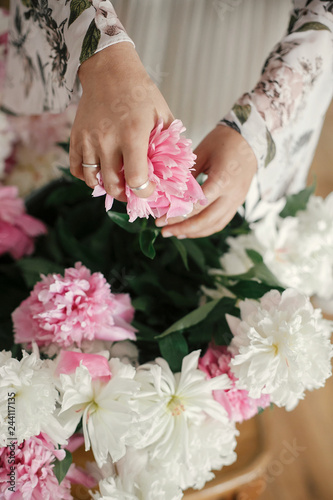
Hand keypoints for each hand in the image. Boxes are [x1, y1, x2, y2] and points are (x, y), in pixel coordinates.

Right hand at [70, 42, 173, 200]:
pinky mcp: (76, 137)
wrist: (109, 70)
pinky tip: (99, 173)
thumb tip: (178, 169)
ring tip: (116, 183)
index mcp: (133, 134)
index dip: (144, 192)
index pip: (136, 179)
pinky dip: (87, 177)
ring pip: (93, 180)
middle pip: (113, 185)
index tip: (149, 189)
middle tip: (133, 191)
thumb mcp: (162, 114)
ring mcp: (89, 139)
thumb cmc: (140, 93)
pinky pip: (77, 169)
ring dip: (106, 187)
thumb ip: (170, 143)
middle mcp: (108, 140)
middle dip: (125, 195)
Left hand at [156, 125, 256, 237]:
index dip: (177, 214)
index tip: (160, 219)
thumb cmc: (223, 140)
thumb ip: (188, 176)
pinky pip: (221, 221)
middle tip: (164, 231)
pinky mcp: (237, 203)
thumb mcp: (201, 153)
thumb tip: (168, 193)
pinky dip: (205, 228)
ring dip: (194, 232)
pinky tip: (191, 229)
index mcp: (222, 180)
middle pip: (206, 220)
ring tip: (175, 233)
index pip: (197, 205)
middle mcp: (231, 195)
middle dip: (183, 228)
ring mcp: (237, 201)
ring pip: (214, 225)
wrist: (250, 138)